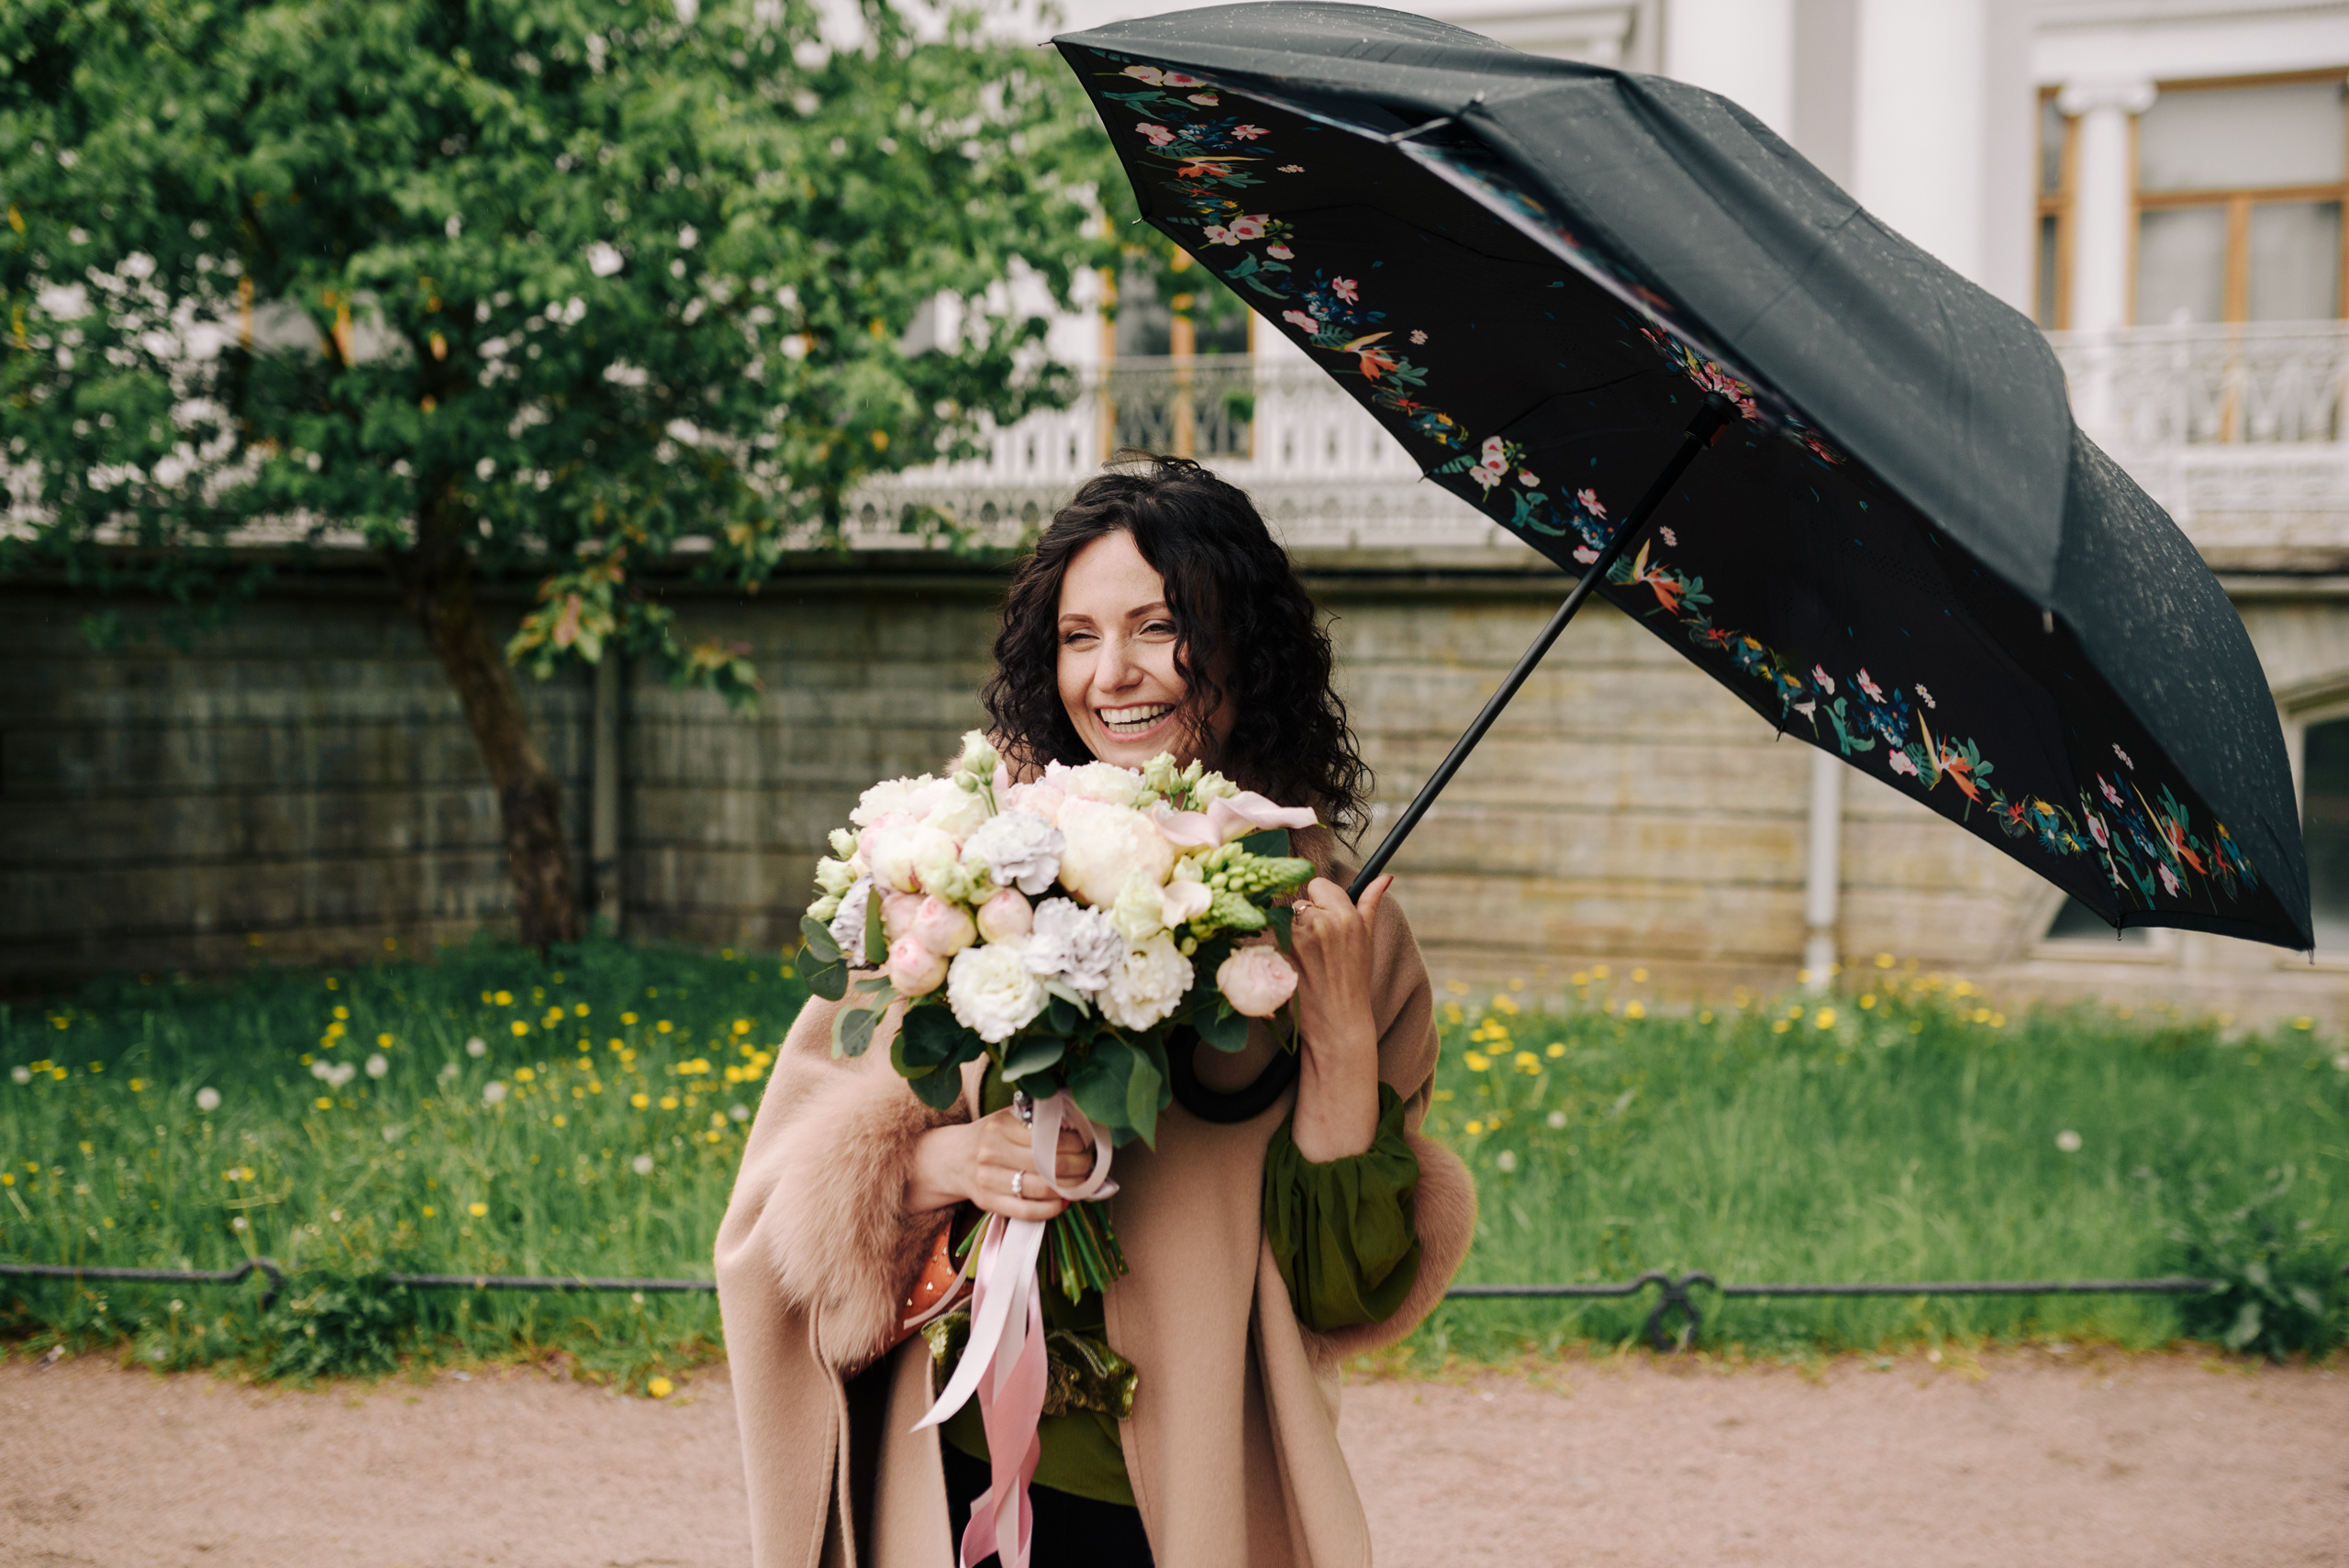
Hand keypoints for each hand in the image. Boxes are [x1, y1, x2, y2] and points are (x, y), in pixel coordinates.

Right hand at [906, 1106, 1094, 1220]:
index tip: (1085, 1144)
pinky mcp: (989, 1203)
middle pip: (1048, 1163)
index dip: (1074, 1142)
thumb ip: (1036, 1120)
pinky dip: (1051, 1209)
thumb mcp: (1007, 1118)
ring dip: (1069, 1188)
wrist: (952, 1159)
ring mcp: (989, 1180)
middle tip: (1089, 1165)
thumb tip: (1075, 1127)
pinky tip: (1063, 1201)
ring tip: (1081, 1182)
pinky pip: (1027, 1212)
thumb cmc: (988, 1136)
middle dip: (1078, 1166)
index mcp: (1001, 1126)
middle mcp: (992, 1152)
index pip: (1047, 1136)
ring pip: (1041, 1189)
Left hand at [1286, 873, 1391, 1160]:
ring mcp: (1295, 941)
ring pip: (1278, 919)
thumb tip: (1385, 876)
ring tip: (1300, 959)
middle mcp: (1320, 923)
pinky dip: (1268, 950)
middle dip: (1300, 918)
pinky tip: (1284, 966)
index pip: (1318, 885)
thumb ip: (1370, 903)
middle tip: (1311, 947)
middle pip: (1296, 901)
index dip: (1317, 902)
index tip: (1321, 921)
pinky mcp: (1276, 957)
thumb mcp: (1367, 940)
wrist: (1338, 1023)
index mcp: (1346, 915)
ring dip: (1283, 934)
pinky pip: (1263, 940)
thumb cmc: (1354, 981)